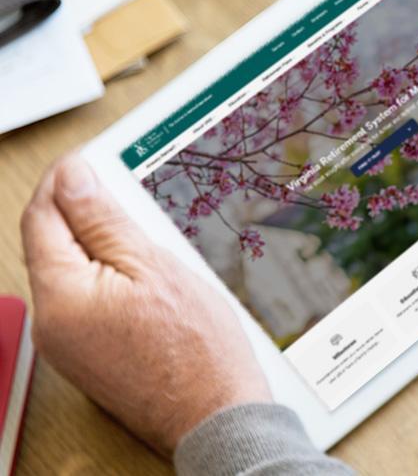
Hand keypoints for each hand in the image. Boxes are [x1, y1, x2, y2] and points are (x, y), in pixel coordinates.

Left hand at [20, 154, 269, 454]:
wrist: (216, 415)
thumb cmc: (197, 350)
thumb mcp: (154, 266)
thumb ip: (104, 220)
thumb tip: (72, 179)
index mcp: (60, 297)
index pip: (41, 218)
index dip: (63, 183)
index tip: (87, 162)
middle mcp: (51, 324)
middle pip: (52, 246)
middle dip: (82, 215)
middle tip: (125, 195)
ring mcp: (66, 345)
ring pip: (71, 274)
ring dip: (100, 248)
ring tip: (146, 239)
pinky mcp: (87, 357)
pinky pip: (86, 303)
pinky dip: (108, 280)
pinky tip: (144, 277)